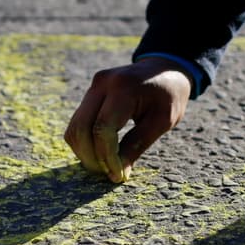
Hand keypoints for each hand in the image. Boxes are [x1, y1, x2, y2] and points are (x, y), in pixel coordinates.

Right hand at [65, 57, 192, 182]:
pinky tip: (100, 153)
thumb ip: (137, 145)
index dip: (107, 157)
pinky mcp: (91, 92)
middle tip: (107, 174)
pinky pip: (78, 122)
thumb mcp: (162, 121)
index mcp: (124, 89)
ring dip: (84, 152)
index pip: (103, 129)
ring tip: (104, 166)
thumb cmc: (169, 96)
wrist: (165, 68)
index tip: (118, 176)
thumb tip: (117, 173)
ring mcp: (94, 86)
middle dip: (90, 157)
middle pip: (80, 128)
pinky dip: (85, 142)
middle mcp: (102, 84)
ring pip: (74, 127)